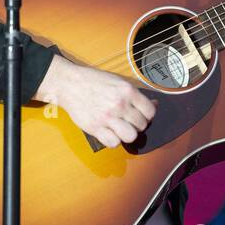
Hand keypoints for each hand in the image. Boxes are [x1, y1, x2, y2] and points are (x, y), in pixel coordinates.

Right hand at [34, 56, 155, 148]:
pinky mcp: (95, 128)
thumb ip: (135, 94)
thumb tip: (154, 105)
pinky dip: (113, 141)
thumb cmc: (93, 81)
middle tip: (128, 121)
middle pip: (141, 125)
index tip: (142, 115)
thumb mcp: (117, 81)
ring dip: (127, 134)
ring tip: (120, 128)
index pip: (150, 111)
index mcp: (127, 91)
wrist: (70, 84)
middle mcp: (119, 104)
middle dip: (137, 125)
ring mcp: (107, 117)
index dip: (147, 115)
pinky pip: (114, 143)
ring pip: (131, 136)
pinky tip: (110, 133)